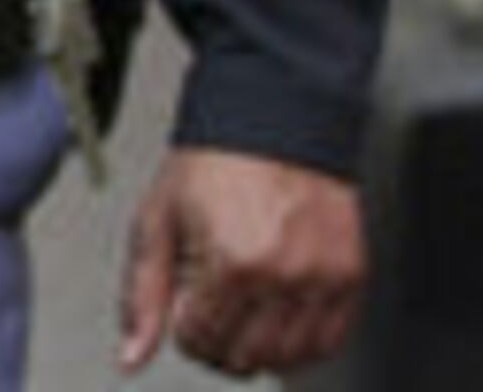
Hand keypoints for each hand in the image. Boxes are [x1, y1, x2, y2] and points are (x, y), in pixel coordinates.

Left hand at [117, 144, 364, 376]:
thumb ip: (142, 295)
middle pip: (245, 357)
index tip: (182, 311)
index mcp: (231, 262)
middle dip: (218, 346)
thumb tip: (131, 356)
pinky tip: (277, 319)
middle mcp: (284, 276)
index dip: (183, 332)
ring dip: (258, 350)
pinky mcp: (351, 277)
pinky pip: (328, 342)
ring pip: (289, 359)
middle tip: (210, 316)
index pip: (201, 341)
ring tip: (242, 316)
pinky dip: (300, 345)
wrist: (272, 124)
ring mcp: (323, 279)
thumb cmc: (210, 167)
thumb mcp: (156, 222)